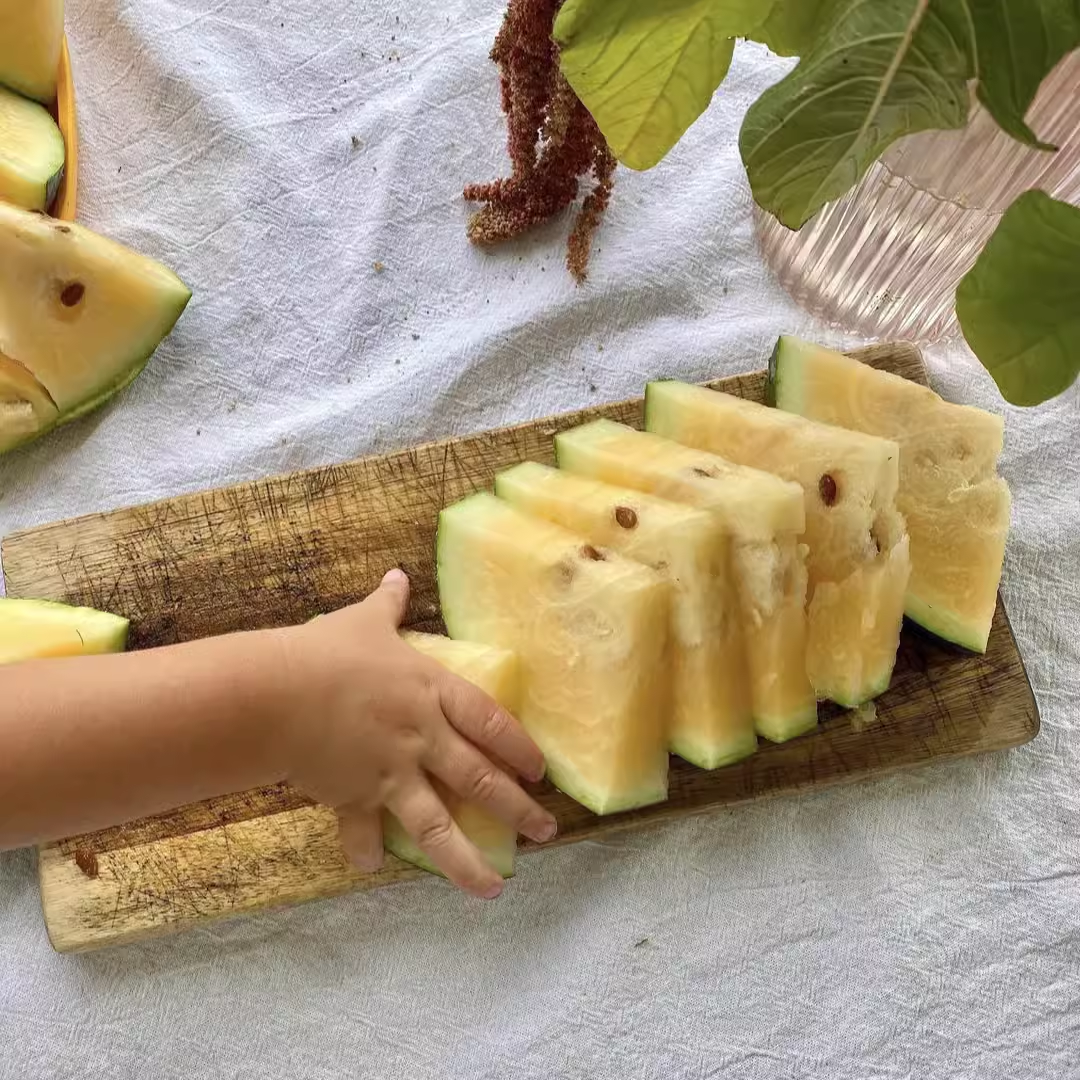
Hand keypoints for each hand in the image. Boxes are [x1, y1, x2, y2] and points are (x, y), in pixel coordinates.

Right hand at [277, 569, 555, 897]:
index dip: (519, 747)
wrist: (277, 693)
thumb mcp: (364, 620)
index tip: (541, 773)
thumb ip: (388, 603)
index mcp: (432, 691)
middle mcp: (422, 737)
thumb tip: (398, 574)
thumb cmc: (327, 652)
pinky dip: (366, 850)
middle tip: (546, 833)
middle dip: (517, 810)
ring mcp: (391, 772)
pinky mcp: (354, 797)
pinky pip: (363, 831)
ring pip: (438, 825)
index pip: (491, 722)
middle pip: (480, 779)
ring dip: (467, 860)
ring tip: (494, 889)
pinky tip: (372, 867)